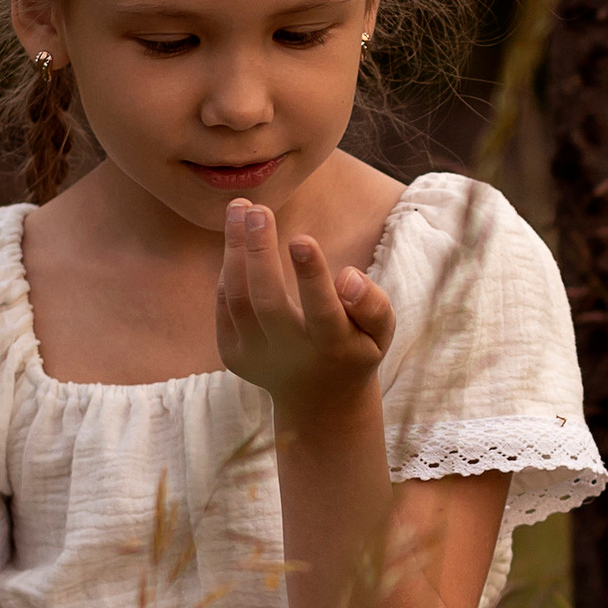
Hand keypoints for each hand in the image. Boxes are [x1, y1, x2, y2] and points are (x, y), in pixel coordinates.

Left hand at [216, 201, 394, 422]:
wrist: (318, 399)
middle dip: (259, 252)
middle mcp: (290, 354)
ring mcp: (256, 357)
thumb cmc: (354, 347)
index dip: (311, 275)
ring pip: (238, 299)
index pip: (321, 310)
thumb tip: (347, 277)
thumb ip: (373, 305)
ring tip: (239, 208)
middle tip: (258, 209)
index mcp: (333, 347)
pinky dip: (230, 269)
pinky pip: (227, 304)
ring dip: (235, 250)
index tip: (300, 238)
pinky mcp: (232, 355)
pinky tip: (237, 239)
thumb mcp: (380, 333)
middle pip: (267, 302)